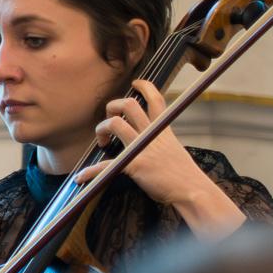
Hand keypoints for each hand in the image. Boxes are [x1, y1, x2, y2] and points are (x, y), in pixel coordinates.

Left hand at [90, 86, 229, 225]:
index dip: (145, 87)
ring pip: (116, 124)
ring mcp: (142, 148)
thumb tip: (149, 141)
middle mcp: (151, 134)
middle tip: (110, 119)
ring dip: (101, 129)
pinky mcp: (134, 165)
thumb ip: (160, 141)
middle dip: (113, 106)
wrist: (191, 189)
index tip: (135, 83)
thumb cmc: (183, 173)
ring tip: (100, 142)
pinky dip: (91, 172)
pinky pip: (107, 165)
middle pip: (130, 105)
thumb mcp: (174, 150)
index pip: (156, 100)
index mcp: (162, 129)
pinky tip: (81, 177)